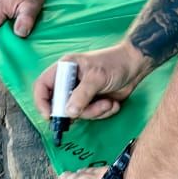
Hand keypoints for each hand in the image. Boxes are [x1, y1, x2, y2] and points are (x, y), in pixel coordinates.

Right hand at [31, 41, 152, 119]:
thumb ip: (82, 95)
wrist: (136, 66)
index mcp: (65, 69)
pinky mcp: (92, 102)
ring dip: (95, 112)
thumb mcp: (97, 77)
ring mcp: (81, 93)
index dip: (41, 101)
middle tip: (89, 110)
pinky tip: (112, 103)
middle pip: (60, 105)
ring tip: (108, 102)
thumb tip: (69, 112)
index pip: (42, 86)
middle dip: (76, 111)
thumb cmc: (115, 63)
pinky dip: (103, 112)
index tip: (50, 115)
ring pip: (77, 113)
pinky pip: (91, 115)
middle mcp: (70, 82)